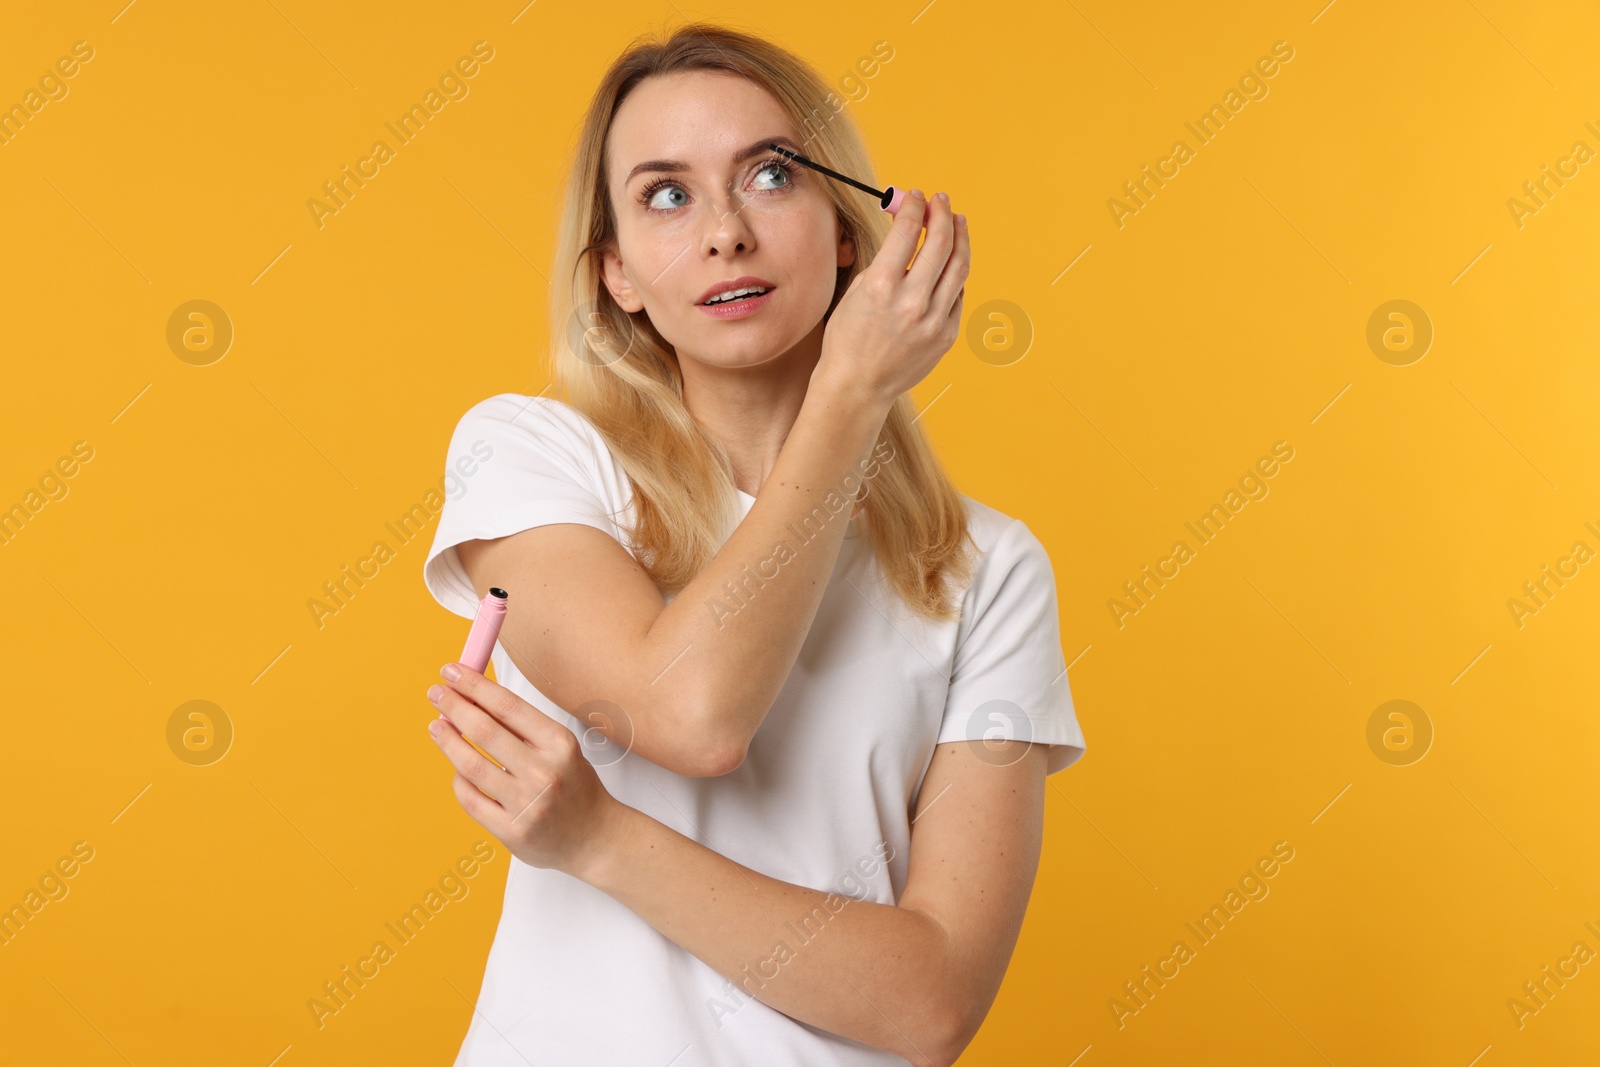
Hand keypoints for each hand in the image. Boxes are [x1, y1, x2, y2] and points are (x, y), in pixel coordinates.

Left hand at [425, 662, 625, 879]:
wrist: (595, 837)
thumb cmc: (574, 786)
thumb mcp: (561, 748)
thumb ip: (523, 728)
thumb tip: (475, 699)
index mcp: (559, 744)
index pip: (508, 706)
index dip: (475, 686)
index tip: (453, 672)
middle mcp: (544, 772)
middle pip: (485, 731)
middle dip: (454, 706)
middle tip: (436, 692)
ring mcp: (527, 804)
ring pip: (471, 765)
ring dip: (447, 741)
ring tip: (437, 726)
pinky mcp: (512, 832)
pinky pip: (471, 800)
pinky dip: (459, 780)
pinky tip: (457, 769)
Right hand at [814, 190, 968, 410]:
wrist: (857, 386)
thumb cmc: (848, 339)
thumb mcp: (856, 292)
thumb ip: (885, 261)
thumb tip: (906, 230)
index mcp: (881, 287)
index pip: (908, 230)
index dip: (914, 206)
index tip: (916, 196)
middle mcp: (911, 302)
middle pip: (940, 241)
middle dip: (942, 213)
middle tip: (941, 201)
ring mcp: (933, 320)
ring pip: (959, 265)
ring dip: (960, 237)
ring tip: (958, 222)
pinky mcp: (946, 335)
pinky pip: (958, 295)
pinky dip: (955, 273)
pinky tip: (950, 264)